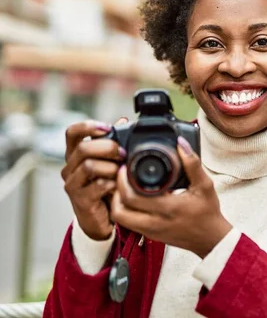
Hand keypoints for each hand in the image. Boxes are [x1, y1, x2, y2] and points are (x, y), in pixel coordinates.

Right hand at [61, 117, 127, 240]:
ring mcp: (73, 184)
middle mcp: (70, 167)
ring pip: (89, 166)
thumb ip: (114, 142)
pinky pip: (97, 185)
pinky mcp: (81, 200)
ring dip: (110, 167)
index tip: (107, 128)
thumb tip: (122, 121)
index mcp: (76, 154)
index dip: (88, 126)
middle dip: (108, 148)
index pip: (72, 132)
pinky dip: (112, 183)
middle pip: (83, 148)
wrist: (101, 219)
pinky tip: (118, 186)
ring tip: (120, 172)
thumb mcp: (110, 162)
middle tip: (122, 154)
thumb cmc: (105, 187)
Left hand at [110, 136, 231, 257]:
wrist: (210, 238)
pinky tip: (131, 198)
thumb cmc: (208, 212)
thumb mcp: (204, 185)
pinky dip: (123, 209)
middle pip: (120, 209)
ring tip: (124, 187)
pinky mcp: (149, 235)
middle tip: (121, 174)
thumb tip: (181, 144)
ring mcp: (150, 231)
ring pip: (120, 218)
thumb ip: (193, 163)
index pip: (133, 197)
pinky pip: (126, 223)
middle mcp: (156, 222)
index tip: (125, 167)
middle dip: (116, 188)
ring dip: (117, 201)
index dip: (123, 180)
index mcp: (169, 208)